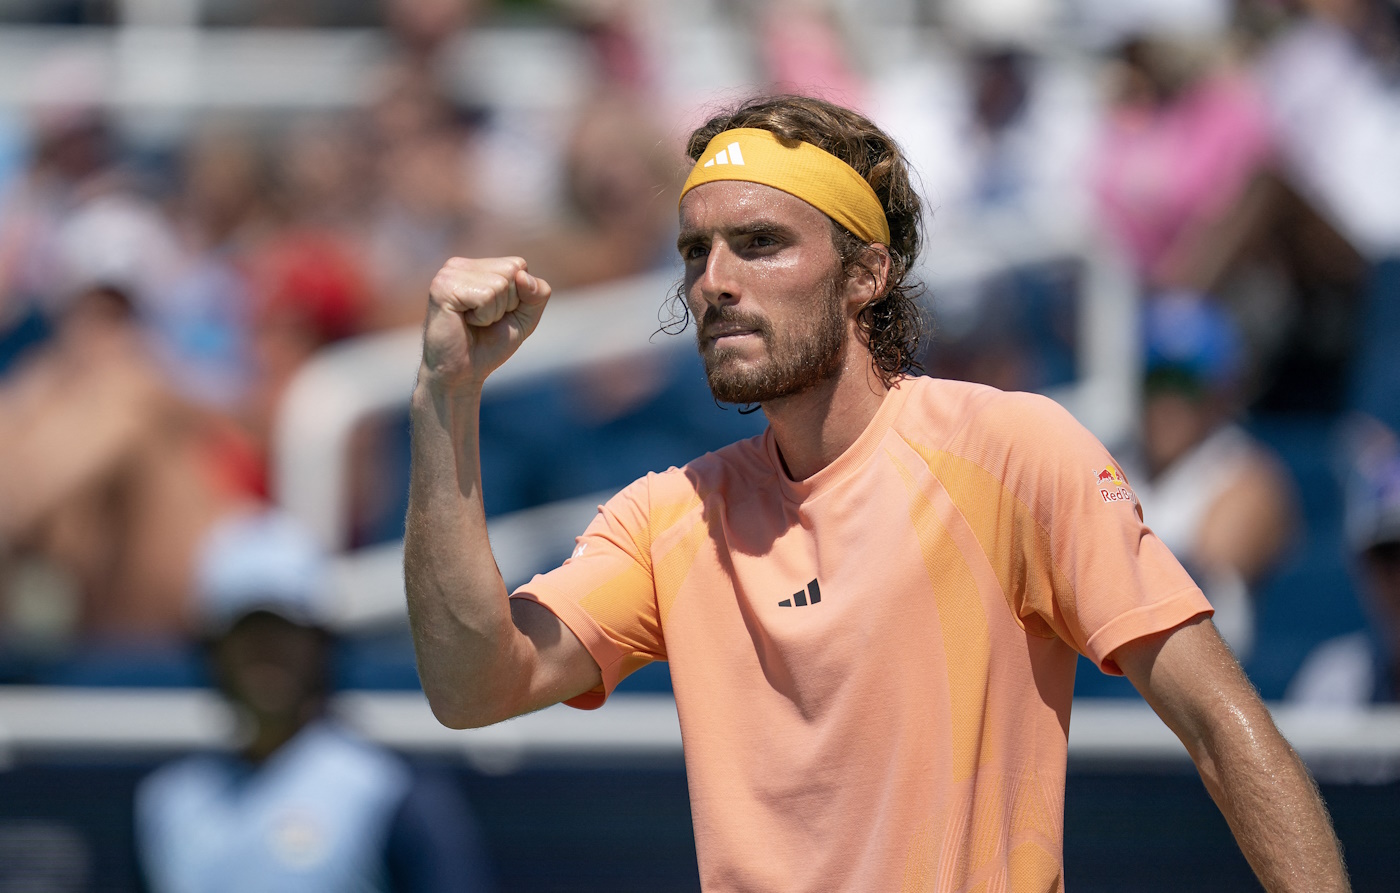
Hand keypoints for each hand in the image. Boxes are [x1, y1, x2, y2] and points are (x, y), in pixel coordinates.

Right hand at [420, 256, 551, 390]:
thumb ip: (537, 294)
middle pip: (512, 271)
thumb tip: (523, 276)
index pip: (519, 265)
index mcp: (475, 266)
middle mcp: (460, 265)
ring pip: (500, 284)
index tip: (496, 314)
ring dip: (494, 313)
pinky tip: (465, 322)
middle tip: (484, 321)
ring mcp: (449, 274)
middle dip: (508, 304)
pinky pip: (486, 296)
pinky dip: (484, 317)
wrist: (461, 374)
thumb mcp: (525, 317)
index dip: (518, 297)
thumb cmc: (489, 345)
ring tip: (474, 322)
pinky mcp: (443, 288)